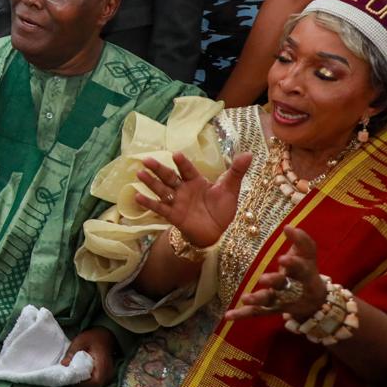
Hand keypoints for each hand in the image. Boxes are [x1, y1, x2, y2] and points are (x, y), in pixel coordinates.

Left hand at [61, 326, 115, 386]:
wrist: (105, 335)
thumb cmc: (93, 337)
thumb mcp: (80, 341)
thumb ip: (72, 352)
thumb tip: (63, 365)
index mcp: (103, 365)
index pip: (95, 382)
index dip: (81, 384)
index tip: (70, 379)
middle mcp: (108, 374)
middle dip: (80, 386)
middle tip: (67, 379)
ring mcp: (107, 377)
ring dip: (82, 386)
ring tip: (71, 377)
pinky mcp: (104, 377)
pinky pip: (95, 384)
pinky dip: (86, 383)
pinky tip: (78, 376)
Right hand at [135, 150, 251, 247]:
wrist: (219, 233)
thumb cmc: (222, 209)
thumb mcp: (231, 189)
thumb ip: (237, 171)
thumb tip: (249, 154)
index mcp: (196, 181)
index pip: (187, 169)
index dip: (182, 163)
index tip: (176, 154)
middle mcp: (183, 189)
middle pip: (169, 177)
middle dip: (158, 168)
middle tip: (146, 159)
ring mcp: (177, 202)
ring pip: (161, 190)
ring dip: (150, 183)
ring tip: (139, 174)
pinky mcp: (173, 216)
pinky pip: (160, 208)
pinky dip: (149, 203)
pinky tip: (137, 197)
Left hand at [224, 226, 327, 321]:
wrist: (315, 300)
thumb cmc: (307, 270)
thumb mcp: (308, 255)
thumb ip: (301, 240)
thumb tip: (288, 226)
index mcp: (304, 274)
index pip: (300, 267)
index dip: (293, 263)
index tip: (283, 258)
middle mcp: (292, 289)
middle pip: (283, 286)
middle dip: (274, 282)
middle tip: (264, 279)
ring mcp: (280, 301)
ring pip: (268, 301)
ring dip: (257, 300)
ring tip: (245, 298)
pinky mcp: (269, 309)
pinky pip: (255, 312)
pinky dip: (242, 314)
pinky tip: (228, 316)